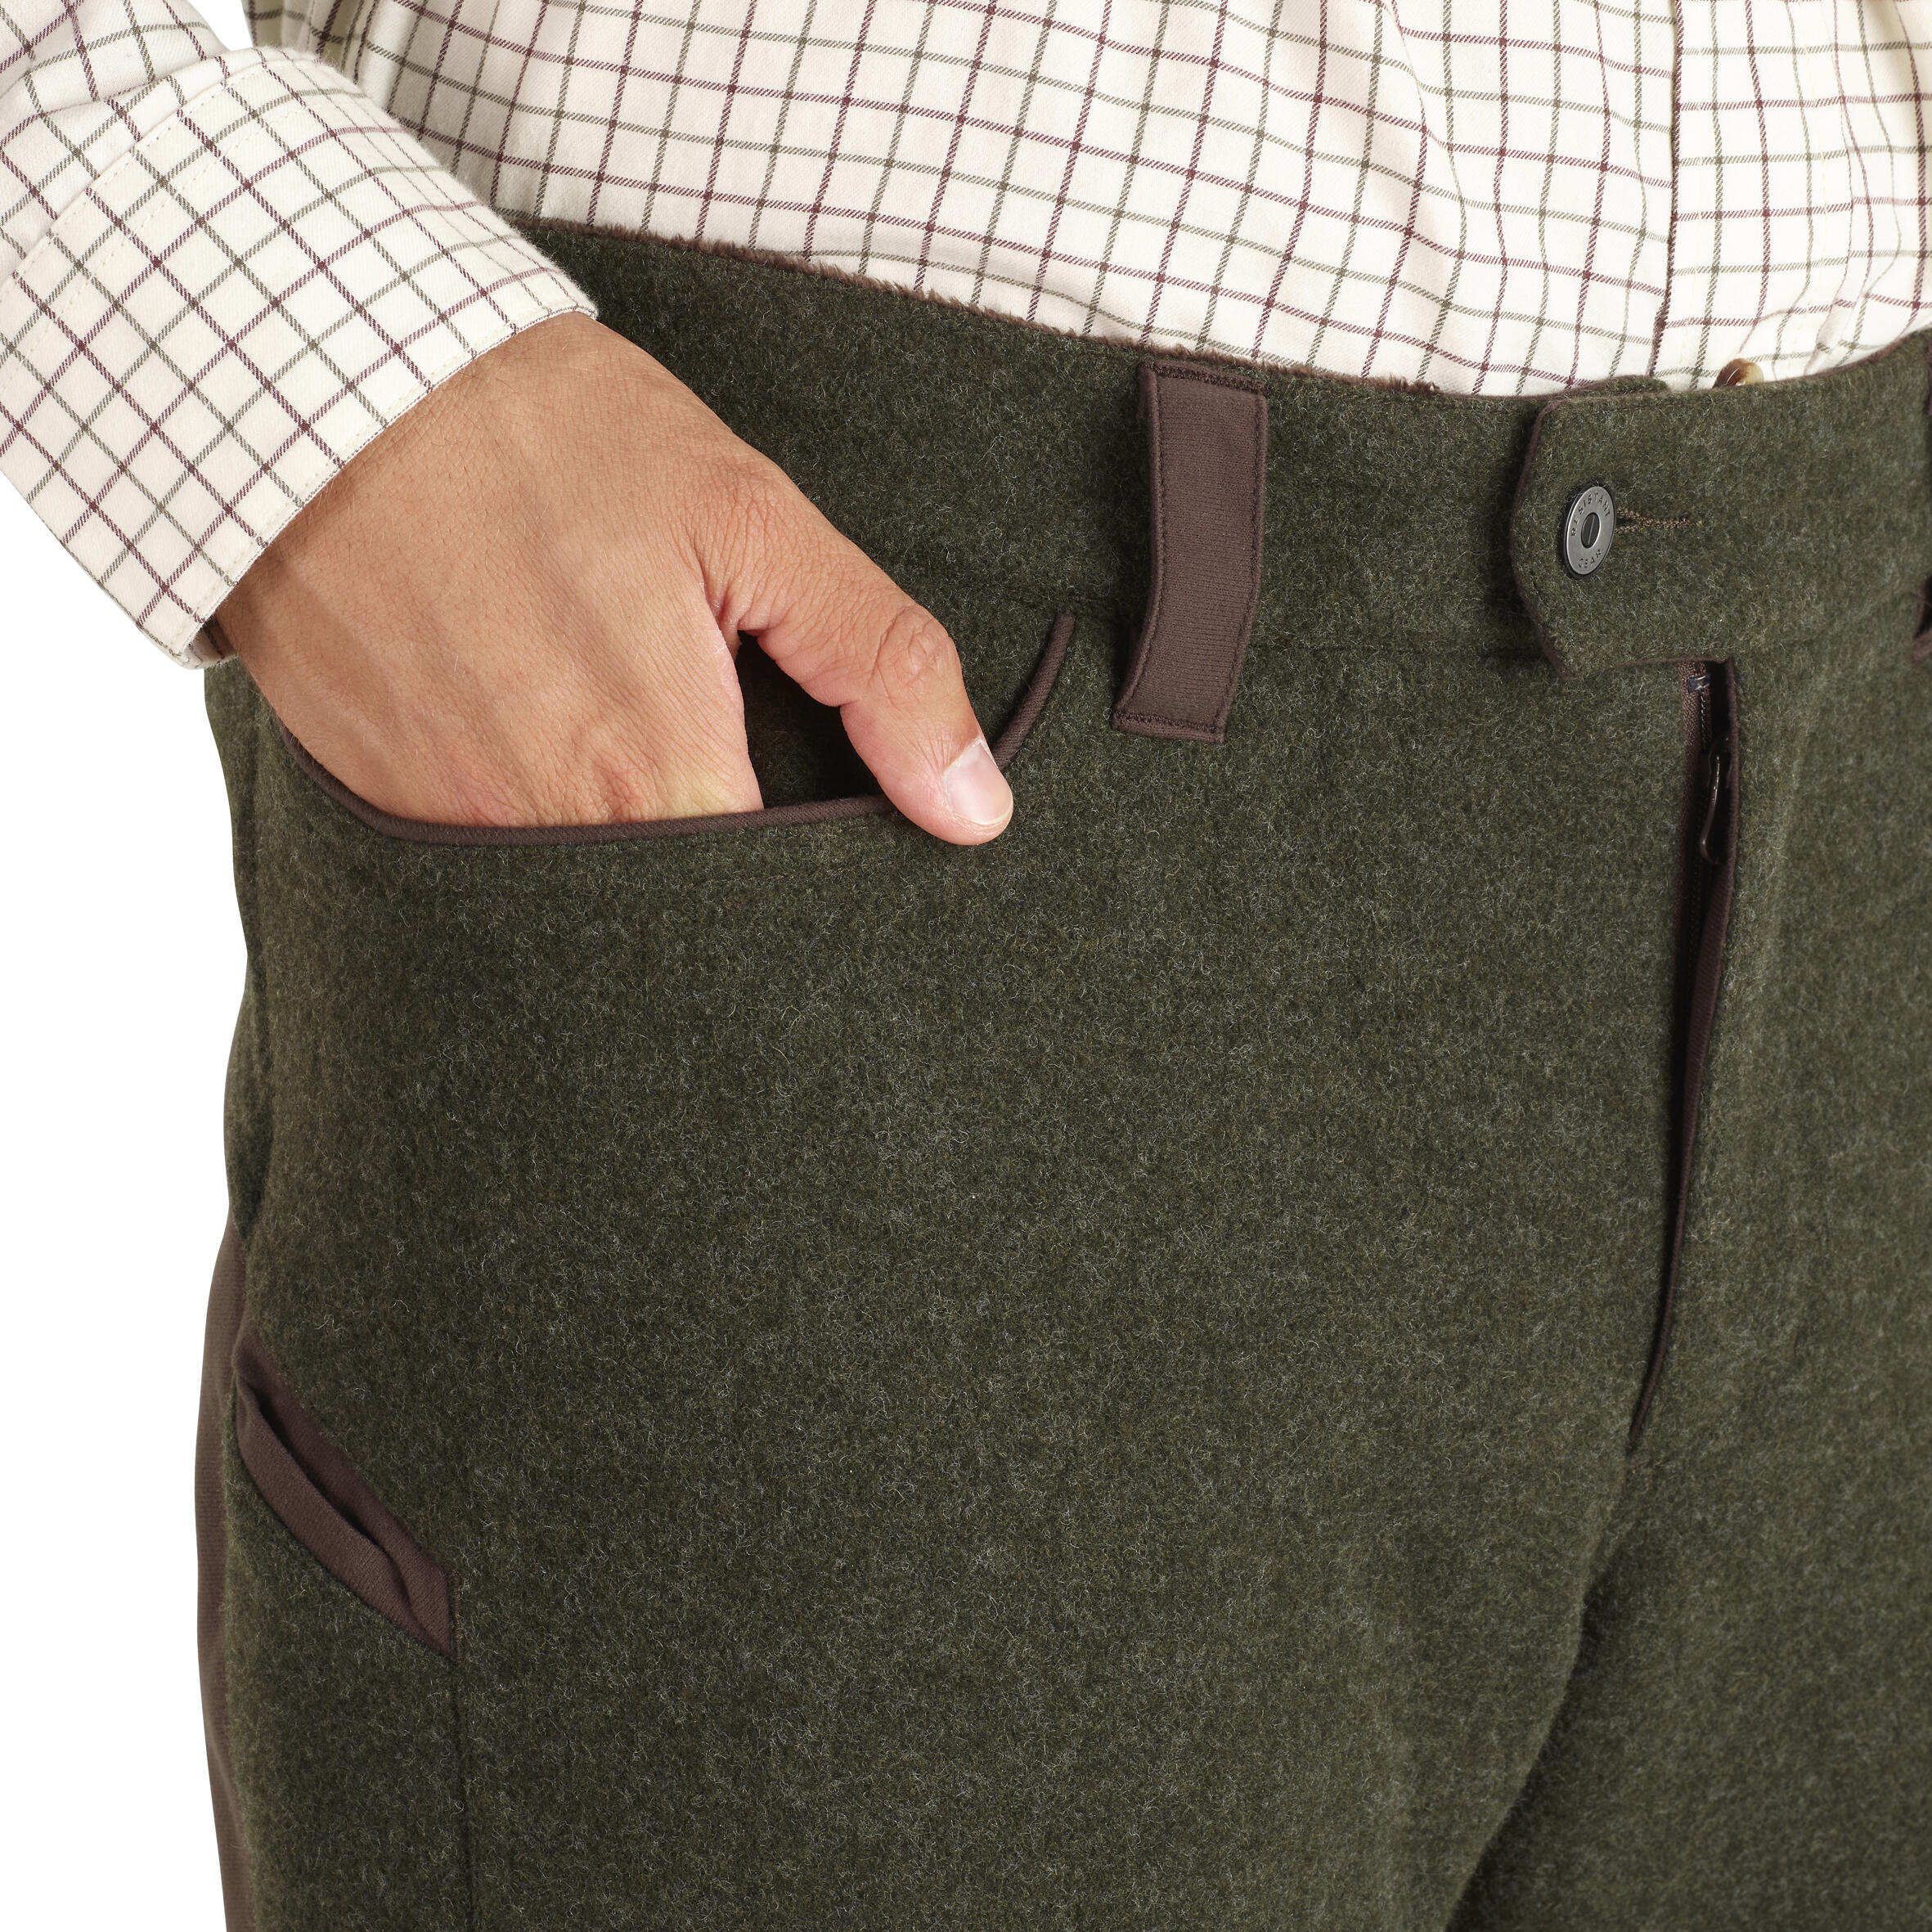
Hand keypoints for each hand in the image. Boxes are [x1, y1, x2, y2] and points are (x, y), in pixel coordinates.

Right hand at [210, 314, 1011, 841]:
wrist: (328, 383)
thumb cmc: (547, 437)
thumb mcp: (750, 520)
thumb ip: (878, 665)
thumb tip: (973, 805)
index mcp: (658, 774)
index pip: (772, 920)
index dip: (813, 899)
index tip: (825, 851)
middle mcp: (551, 837)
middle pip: (679, 934)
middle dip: (726, 895)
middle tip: (734, 791)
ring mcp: (454, 832)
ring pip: (583, 915)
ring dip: (632, 860)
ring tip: (636, 758)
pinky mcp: (385, 809)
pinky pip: (487, 875)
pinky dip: (537, 835)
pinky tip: (551, 749)